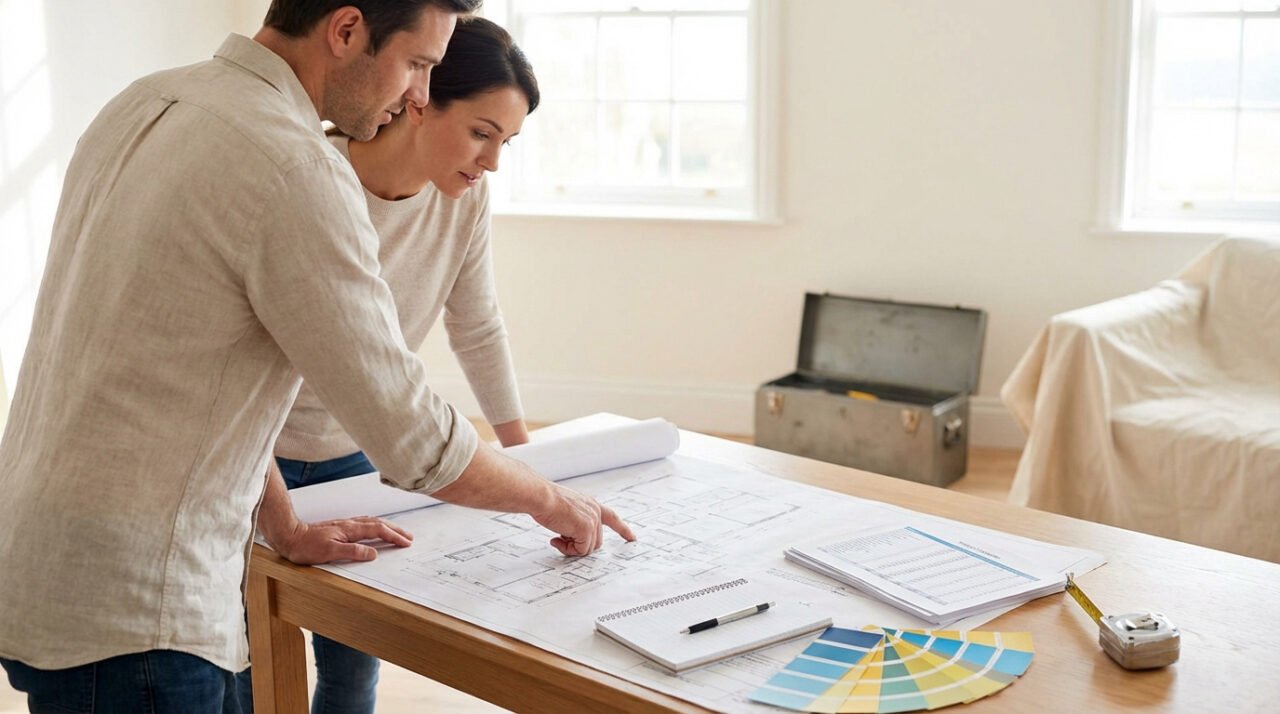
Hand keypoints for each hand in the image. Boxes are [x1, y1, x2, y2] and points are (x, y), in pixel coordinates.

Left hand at [273, 515, 412, 564]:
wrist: (289, 536)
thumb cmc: (305, 546)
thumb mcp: (329, 552)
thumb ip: (352, 551)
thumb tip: (373, 553)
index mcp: (350, 530)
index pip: (378, 531)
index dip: (393, 536)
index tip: (405, 542)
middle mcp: (349, 524)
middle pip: (378, 524)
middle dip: (395, 530)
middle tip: (409, 537)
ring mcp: (344, 525)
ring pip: (372, 522)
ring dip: (387, 527)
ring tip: (397, 532)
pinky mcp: (339, 528)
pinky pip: (364, 524)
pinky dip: (375, 526)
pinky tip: (374, 529)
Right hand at [531, 483, 635, 556]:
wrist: (541, 497)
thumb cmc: (546, 501)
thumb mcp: (566, 510)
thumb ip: (575, 522)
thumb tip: (571, 537)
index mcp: (591, 504)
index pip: (611, 517)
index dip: (622, 529)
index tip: (632, 537)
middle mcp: (595, 511)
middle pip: (595, 541)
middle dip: (578, 545)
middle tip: (560, 540)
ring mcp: (592, 520)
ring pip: (588, 548)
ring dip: (571, 548)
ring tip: (556, 538)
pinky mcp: (586, 529)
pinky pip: (581, 551)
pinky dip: (567, 550)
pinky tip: (555, 539)